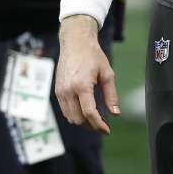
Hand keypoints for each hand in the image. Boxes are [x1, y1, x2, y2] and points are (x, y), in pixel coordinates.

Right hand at [55, 16, 118, 134]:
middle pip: (78, 119)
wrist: (75, 43)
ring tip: (95, 119)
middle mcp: (68, 90)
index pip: (89, 113)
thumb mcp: (107, 73)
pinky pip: (65, 110)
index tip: (107, 130)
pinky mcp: (57, 91)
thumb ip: (111, 95)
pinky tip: (84, 111)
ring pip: (70, 117)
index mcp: (82, 85)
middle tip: (102, 125)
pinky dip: (74, 115)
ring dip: (82, 122)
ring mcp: (60, 91)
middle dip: (91, 126)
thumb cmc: (93, 56)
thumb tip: (115, 114)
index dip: (99, 125)